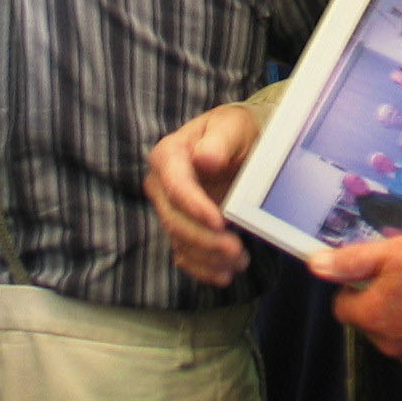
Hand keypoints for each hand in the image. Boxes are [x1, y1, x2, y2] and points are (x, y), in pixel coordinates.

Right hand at [144, 104, 259, 285]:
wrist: (239, 145)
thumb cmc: (235, 132)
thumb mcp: (233, 127)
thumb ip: (219, 141)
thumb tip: (204, 158)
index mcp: (168, 155)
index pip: (176, 187)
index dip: (195, 207)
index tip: (220, 222)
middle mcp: (162, 184)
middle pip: (175, 220)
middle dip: (204, 239)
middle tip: (236, 249)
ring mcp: (169, 209)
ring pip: (180, 242)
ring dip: (208, 257)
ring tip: (240, 261)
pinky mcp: (180, 228)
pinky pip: (184, 254)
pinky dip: (202, 268)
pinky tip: (223, 274)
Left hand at [311, 233, 401, 380]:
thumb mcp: (396, 250)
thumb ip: (353, 260)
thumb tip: (316, 265)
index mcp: (372, 315)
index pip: (343, 307)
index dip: (356, 286)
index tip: (375, 273)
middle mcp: (390, 345)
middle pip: (372, 324)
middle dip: (384, 303)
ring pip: (399, 339)